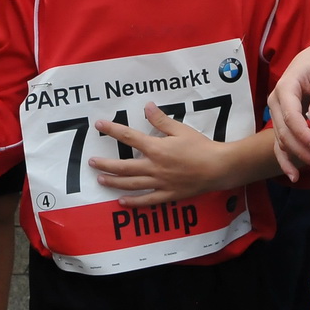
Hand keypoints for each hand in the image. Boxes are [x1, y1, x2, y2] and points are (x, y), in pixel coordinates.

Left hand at [89, 103, 228, 204]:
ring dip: (114, 182)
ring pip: (131, 184)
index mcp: (156, 148)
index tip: (99, 125)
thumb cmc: (200, 147)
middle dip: (106, 163)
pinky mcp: (167, 195)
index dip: (112, 130)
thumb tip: (147, 107)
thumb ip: (161, 120)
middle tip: (91, 161)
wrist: (217, 168)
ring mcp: (159, 183)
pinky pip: (146, 200)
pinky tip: (121, 202)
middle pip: (124, 166)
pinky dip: (133, 202)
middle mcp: (154, 167)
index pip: (129, 137)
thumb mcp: (181, 129)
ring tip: (101, 179)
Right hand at [268, 40, 309, 177]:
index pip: (291, 117)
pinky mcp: (281, 122)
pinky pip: (279, 144)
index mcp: (284, 89)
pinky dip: (285, 160)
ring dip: (297, 157)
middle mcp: (275, 103)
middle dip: (302, 150)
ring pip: (282, 141)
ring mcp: (276, 114)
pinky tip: (293, 175)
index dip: (303, 134)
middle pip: (285, 133)